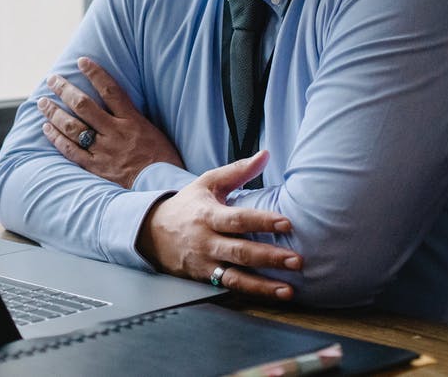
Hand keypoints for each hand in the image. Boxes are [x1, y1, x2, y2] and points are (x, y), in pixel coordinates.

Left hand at [37, 57, 183, 187]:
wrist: (162, 188)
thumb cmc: (161, 160)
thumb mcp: (153, 131)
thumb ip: (133, 117)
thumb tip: (116, 101)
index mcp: (133, 121)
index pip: (111, 90)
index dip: (95, 73)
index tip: (81, 61)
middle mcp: (115, 133)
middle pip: (84, 105)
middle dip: (65, 90)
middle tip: (52, 79)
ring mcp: (104, 151)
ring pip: (73, 127)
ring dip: (55, 112)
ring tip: (43, 102)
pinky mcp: (96, 168)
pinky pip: (71, 151)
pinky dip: (57, 138)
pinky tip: (47, 128)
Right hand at [138, 151, 301, 299]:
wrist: (151, 233)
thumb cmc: (187, 205)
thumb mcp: (207, 183)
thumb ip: (238, 171)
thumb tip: (265, 154)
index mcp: (208, 215)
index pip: (237, 219)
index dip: (262, 221)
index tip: (287, 223)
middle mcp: (206, 241)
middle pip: (240, 251)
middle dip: (269, 257)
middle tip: (297, 260)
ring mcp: (204, 262)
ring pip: (235, 276)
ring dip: (263, 285)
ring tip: (288, 290)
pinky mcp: (204, 278)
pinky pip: (229, 286)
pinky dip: (252, 292)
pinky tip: (274, 294)